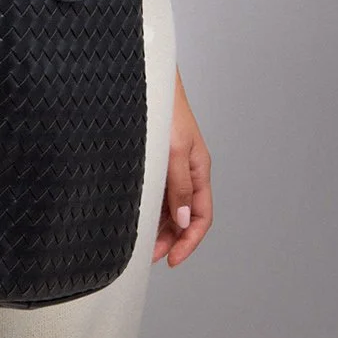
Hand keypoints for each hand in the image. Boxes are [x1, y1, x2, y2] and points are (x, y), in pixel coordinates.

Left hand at [153, 66, 212, 266]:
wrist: (149, 78)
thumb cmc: (166, 108)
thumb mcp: (175, 149)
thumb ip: (179, 185)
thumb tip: (182, 220)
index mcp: (198, 169)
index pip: (200, 216)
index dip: (189, 241)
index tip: (173, 258)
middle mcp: (186, 170)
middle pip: (184, 215)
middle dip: (170, 238)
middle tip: (150, 255)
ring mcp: (171, 164)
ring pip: (169, 205)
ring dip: (159, 225)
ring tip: (141, 241)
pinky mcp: (157, 157)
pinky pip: (157, 190)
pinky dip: (150, 206)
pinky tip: (137, 214)